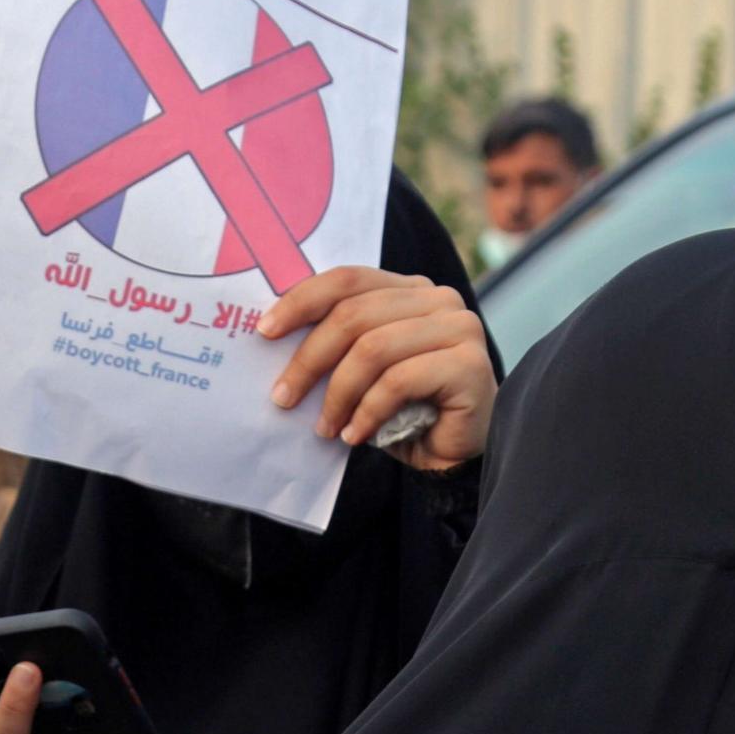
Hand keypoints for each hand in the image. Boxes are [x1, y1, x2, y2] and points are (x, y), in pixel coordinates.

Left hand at [260, 266, 494, 471]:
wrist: (453, 454)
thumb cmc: (403, 409)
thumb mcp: (365, 365)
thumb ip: (340, 339)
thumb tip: (272, 333)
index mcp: (411, 289)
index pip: (348, 279)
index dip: (302, 301)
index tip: (265, 332)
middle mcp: (440, 299)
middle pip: (355, 315)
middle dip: (310, 359)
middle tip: (283, 397)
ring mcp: (461, 328)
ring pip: (374, 349)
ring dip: (338, 394)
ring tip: (324, 426)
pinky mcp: (470, 365)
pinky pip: (399, 382)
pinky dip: (367, 412)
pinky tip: (355, 435)